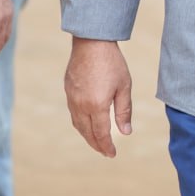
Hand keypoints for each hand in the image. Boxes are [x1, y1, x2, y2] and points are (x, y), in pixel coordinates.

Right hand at [65, 37, 132, 156]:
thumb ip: (124, 111)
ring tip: (96, 140)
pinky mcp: (68, 90)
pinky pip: (73, 113)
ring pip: (78, 124)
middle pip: (87, 133)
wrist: (91, 41)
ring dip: (87, 135)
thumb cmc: (111, 62)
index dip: (107, 146)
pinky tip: (87, 122)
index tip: (112, 154)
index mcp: (97, 106)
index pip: (101, 134)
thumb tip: (126, 132)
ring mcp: (72, 98)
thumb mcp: (124, 86)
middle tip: (105, 151)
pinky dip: (80, 123)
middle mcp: (81, 105)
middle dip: (96, 145)